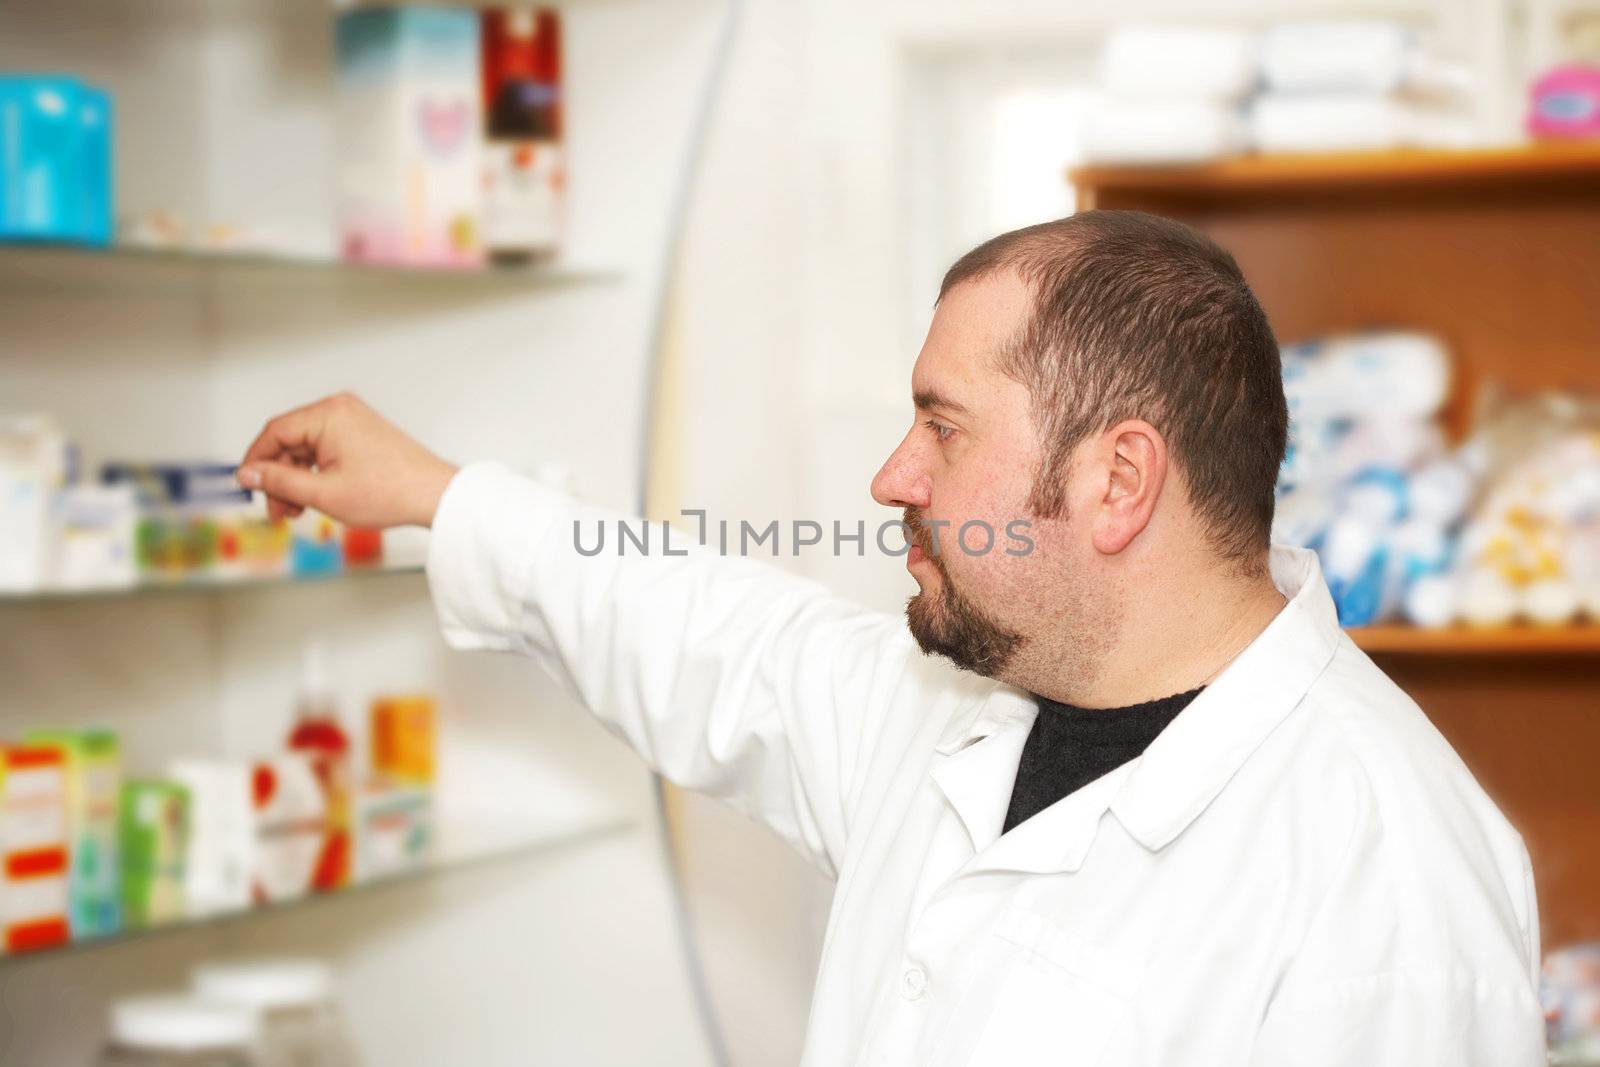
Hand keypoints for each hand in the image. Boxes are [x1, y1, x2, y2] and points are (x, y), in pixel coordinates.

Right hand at [237, 393, 457, 527]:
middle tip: (277, 511)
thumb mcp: (323, 493)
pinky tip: (315, 499)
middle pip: (289, 442)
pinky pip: (324, 451)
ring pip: (306, 450)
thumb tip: (248, 475)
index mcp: (329, 415)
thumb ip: (279, 482)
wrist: (434, 495)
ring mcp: (352, 420)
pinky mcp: (360, 434)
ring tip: (298, 512)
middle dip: (279, 478)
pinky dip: (315, 475)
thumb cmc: (391, 491)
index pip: (274, 432)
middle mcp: (340, 410)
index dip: (256, 462)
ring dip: (296, 480)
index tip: (248, 487)